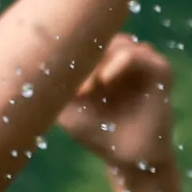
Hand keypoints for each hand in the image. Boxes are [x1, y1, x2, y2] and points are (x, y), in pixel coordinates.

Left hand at [54, 35, 178, 180]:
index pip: (82, 36)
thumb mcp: (64, 107)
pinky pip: (139, 53)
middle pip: (98, 34)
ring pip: (117, 40)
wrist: (128, 157)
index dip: (66, 49)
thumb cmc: (95, 131)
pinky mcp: (159, 71)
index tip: (54, 74)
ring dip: (99, 59)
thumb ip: (53, 84)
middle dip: (83, 55)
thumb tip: (32, 59)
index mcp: (100, 60)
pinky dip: (120, 61)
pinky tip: (104, 80)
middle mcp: (122, 57)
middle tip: (73, 83)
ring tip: (87, 88)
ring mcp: (141, 62)